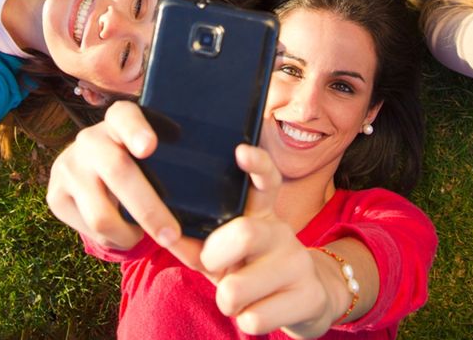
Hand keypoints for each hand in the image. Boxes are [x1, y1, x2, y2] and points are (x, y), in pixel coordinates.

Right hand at [46, 101, 205, 268]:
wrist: (87, 171)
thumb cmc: (139, 163)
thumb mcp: (152, 152)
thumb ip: (173, 164)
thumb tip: (213, 199)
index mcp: (119, 119)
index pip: (125, 116)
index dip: (136, 130)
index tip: (149, 148)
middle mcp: (90, 138)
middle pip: (118, 173)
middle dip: (149, 210)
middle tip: (173, 235)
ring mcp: (68, 166)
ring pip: (101, 214)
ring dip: (130, 235)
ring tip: (143, 236)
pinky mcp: (54, 195)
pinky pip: (90, 231)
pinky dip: (113, 239)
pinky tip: (122, 231)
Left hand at [200, 145, 337, 337]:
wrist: (306, 301)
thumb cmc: (253, 271)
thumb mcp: (225, 254)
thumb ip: (196, 241)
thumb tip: (161, 230)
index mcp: (261, 214)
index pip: (265, 180)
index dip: (256, 164)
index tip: (241, 152)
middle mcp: (283, 231)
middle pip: (243, 235)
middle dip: (215, 258)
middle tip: (215, 266)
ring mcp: (299, 263)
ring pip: (239, 288)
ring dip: (227, 301)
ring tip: (240, 298)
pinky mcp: (311, 297)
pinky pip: (254, 318)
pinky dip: (246, 321)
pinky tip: (261, 311)